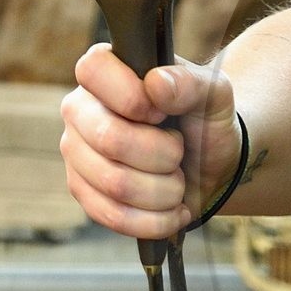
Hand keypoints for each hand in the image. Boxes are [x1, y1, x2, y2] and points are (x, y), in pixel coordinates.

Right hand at [61, 45, 241, 240]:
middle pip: (109, 138)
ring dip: (164, 189)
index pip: (93, 71)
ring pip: (114, 182)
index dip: (133, 98)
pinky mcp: (83, 192)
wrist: (211, 166)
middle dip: (162, 154)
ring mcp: (76, 153)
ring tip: (177, 179)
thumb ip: (190, 82)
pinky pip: (112, 215)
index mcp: (104, 71)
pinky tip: (174, 209)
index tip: (162, 113)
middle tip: (179, 151)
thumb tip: (156, 83)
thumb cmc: (205, 121)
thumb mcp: (213, 94)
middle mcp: (80, 109)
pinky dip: (156, 219)